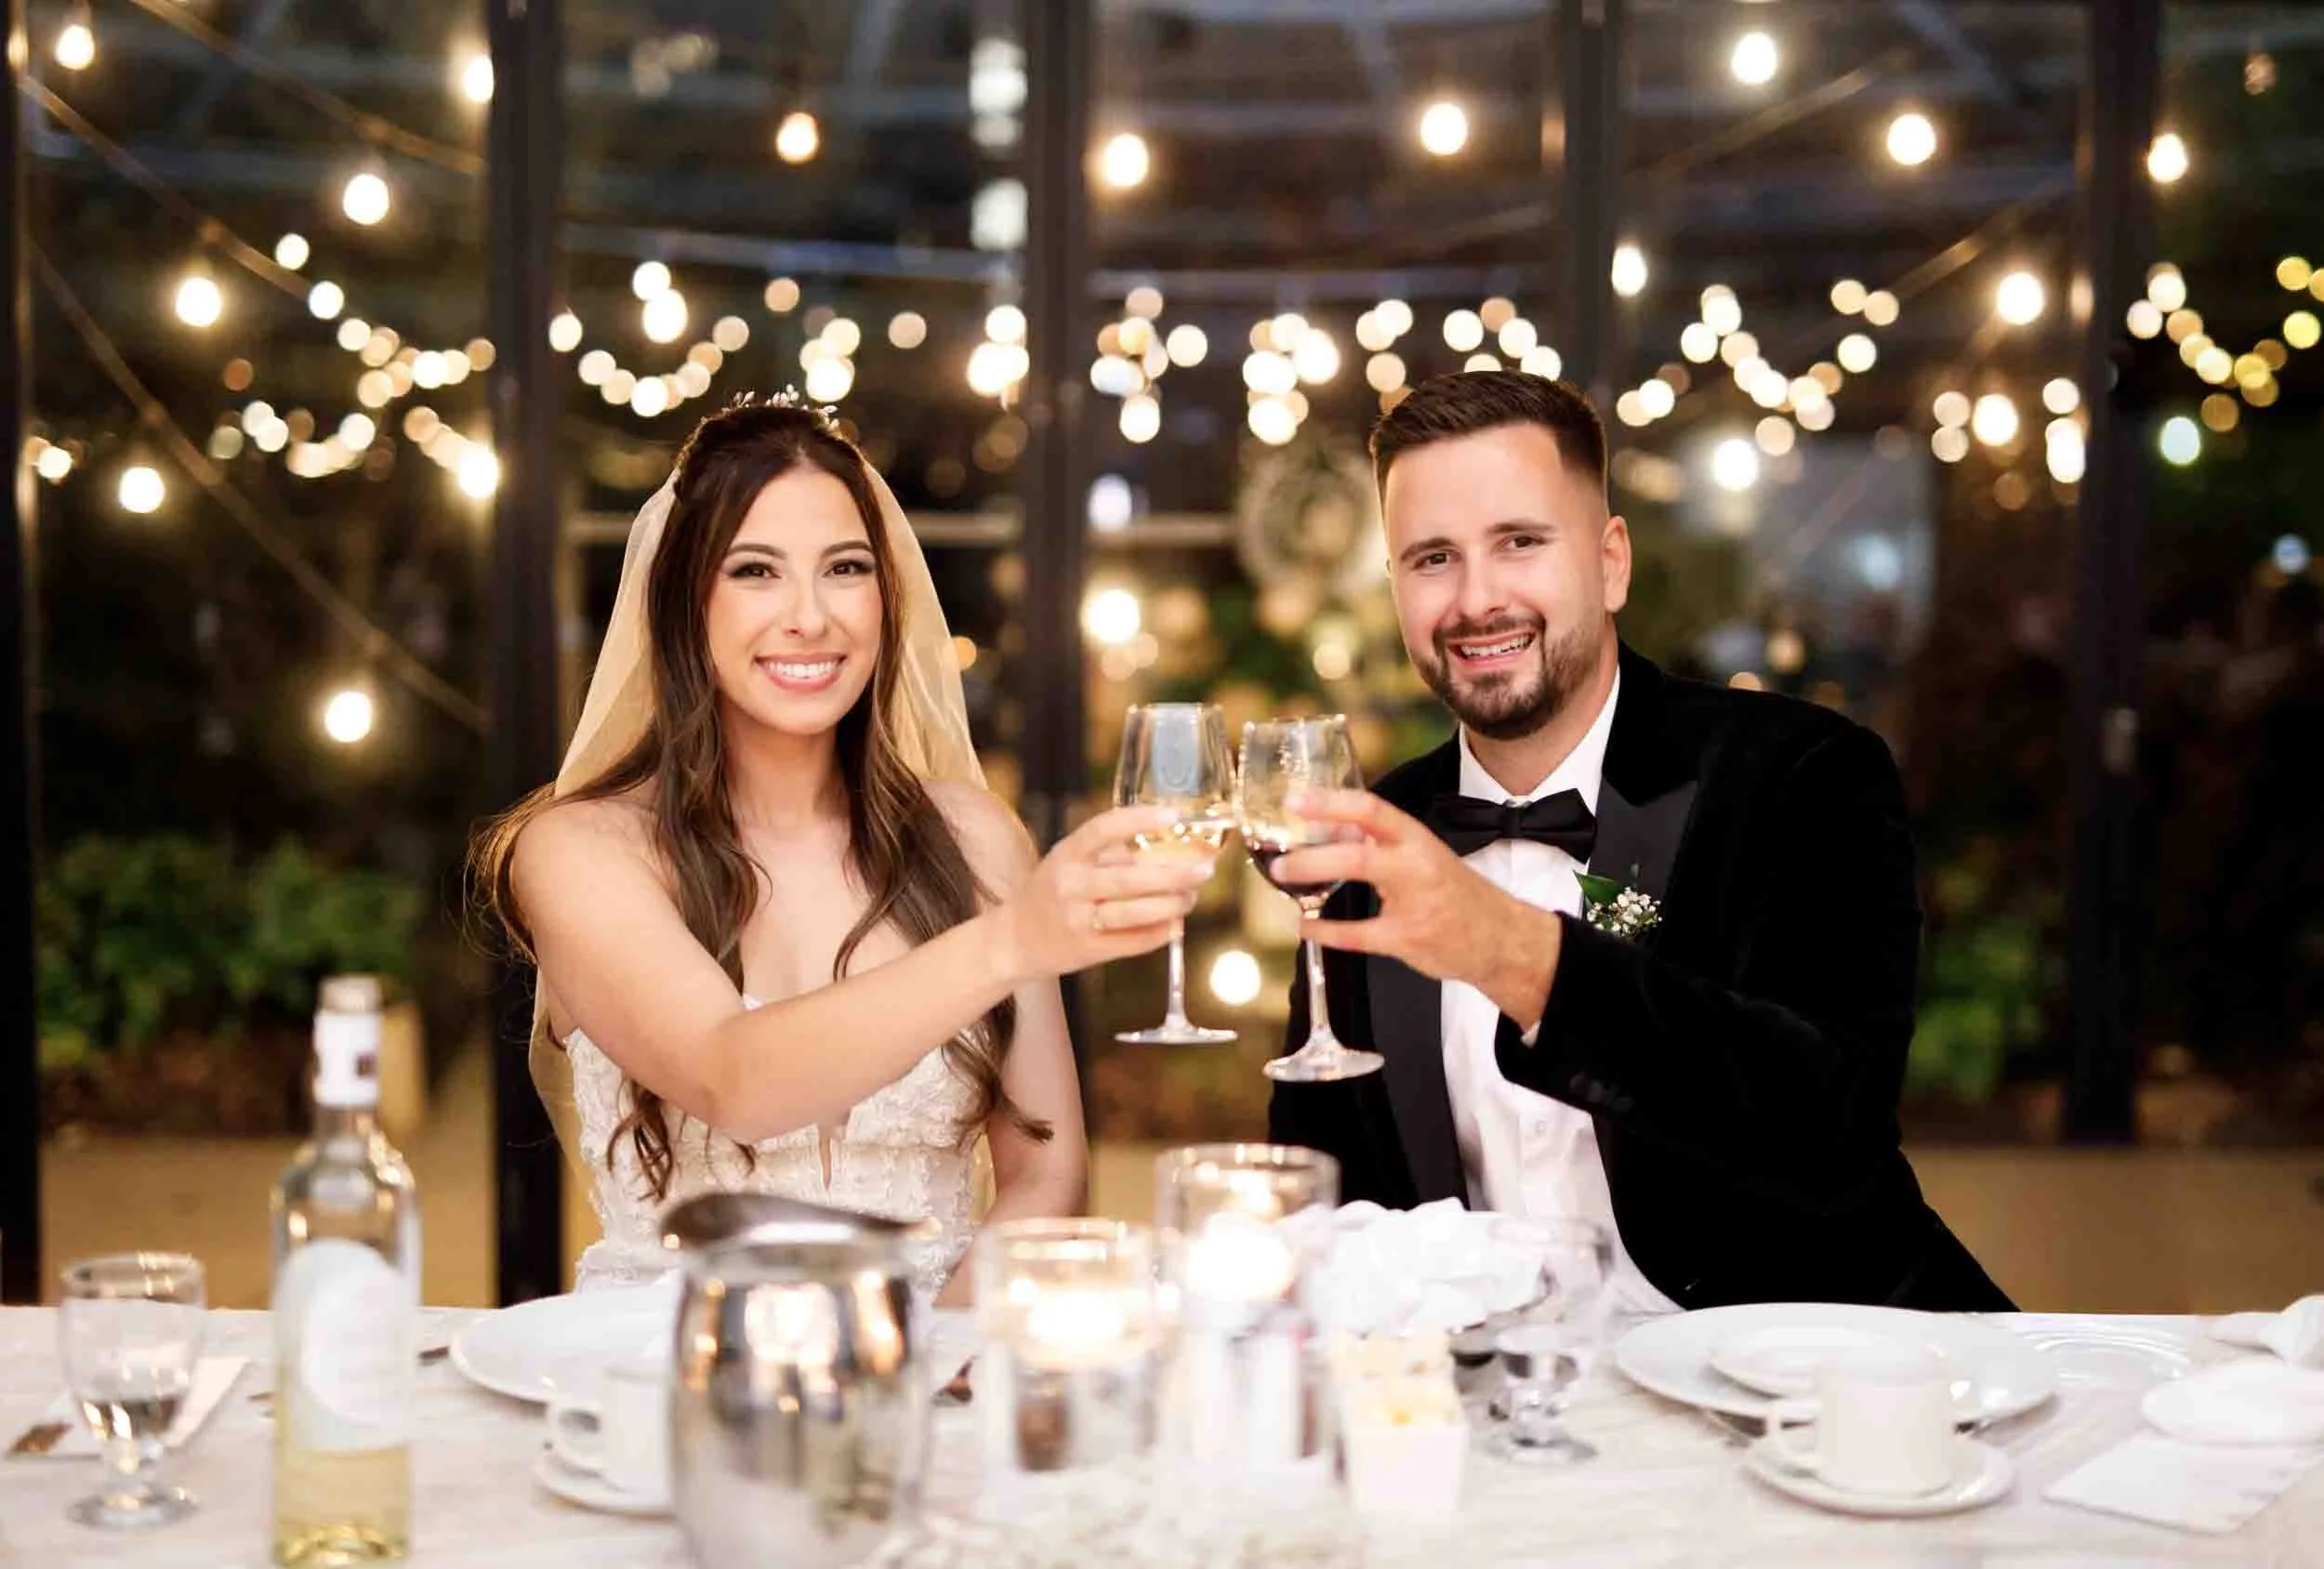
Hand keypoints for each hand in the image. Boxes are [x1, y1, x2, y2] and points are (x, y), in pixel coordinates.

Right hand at [998, 804, 1216, 980]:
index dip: (1139, 820)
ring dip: (1170, 906)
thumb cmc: (1054, 893)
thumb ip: (1111, 855)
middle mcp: (1070, 885)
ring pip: (1132, 913)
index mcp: (1067, 854)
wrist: (1015, 940)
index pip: (1103, 829)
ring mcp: (1077, 919)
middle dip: (1173, 875)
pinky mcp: (1086, 950)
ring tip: (1191, 897)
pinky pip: (1131, 942)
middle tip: (1204, 869)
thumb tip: (1169, 850)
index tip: (1174, 815)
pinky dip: (1159, 934)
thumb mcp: (1070, 863)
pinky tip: (1176, 925)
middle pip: (1128, 878)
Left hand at [1269, 788, 1561, 1023]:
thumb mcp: (1423, 858)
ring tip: (1283, 877)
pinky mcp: (1408, 938)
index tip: (1295, 800)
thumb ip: (1381, 845)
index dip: (1331, 802)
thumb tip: (1332, 830)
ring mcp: (1414, 902)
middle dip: (1314, 851)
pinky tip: (1305, 925)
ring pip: (1358, 879)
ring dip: (1313, 877)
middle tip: (1281, 856)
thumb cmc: (1456, 895)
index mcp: (1418, 840)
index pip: (1372, 810)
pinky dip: (1324, 930)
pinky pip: (1356, 935)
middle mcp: (1416, 865)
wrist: (1500, 938)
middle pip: (1360, 849)